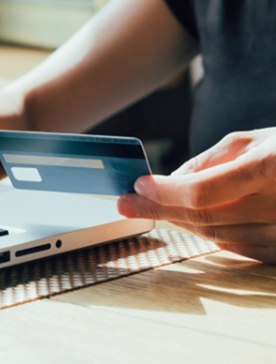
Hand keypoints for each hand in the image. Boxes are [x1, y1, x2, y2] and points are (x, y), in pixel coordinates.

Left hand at [118, 128, 275, 263]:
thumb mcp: (254, 140)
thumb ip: (210, 160)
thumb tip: (171, 181)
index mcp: (271, 169)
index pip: (202, 192)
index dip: (166, 191)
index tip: (138, 184)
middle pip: (202, 217)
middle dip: (157, 209)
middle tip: (125, 203)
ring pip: (213, 235)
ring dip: (176, 221)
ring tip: (150, 207)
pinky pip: (233, 247)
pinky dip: (204, 233)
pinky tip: (185, 219)